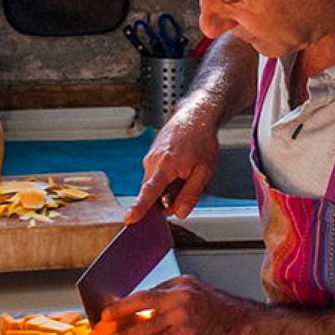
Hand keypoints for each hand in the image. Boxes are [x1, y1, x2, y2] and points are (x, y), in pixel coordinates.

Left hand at [102, 276, 255, 334]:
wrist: (246, 326)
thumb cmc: (226, 315)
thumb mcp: (200, 297)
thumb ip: (177, 304)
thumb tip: (154, 316)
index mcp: (183, 282)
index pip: (151, 291)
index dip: (133, 303)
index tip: (121, 310)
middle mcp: (181, 293)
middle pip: (143, 299)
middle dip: (121, 309)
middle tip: (107, 315)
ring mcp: (182, 311)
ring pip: (146, 323)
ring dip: (127, 333)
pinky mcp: (184, 330)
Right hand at [125, 106, 220, 221]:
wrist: (195, 116)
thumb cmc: (201, 140)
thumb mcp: (204, 171)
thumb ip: (190, 194)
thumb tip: (179, 213)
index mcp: (166, 164)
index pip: (150, 192)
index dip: (140, 208)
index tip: (129, 219)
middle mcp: (152, 161)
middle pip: (153, 194)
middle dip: (168, 198)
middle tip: (188, 184)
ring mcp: (150, 158)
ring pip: (155, 185)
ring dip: (169, 187)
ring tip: (186, 170)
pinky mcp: (150, 157)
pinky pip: (156, 176)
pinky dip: (168, 178)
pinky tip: (180, 166)